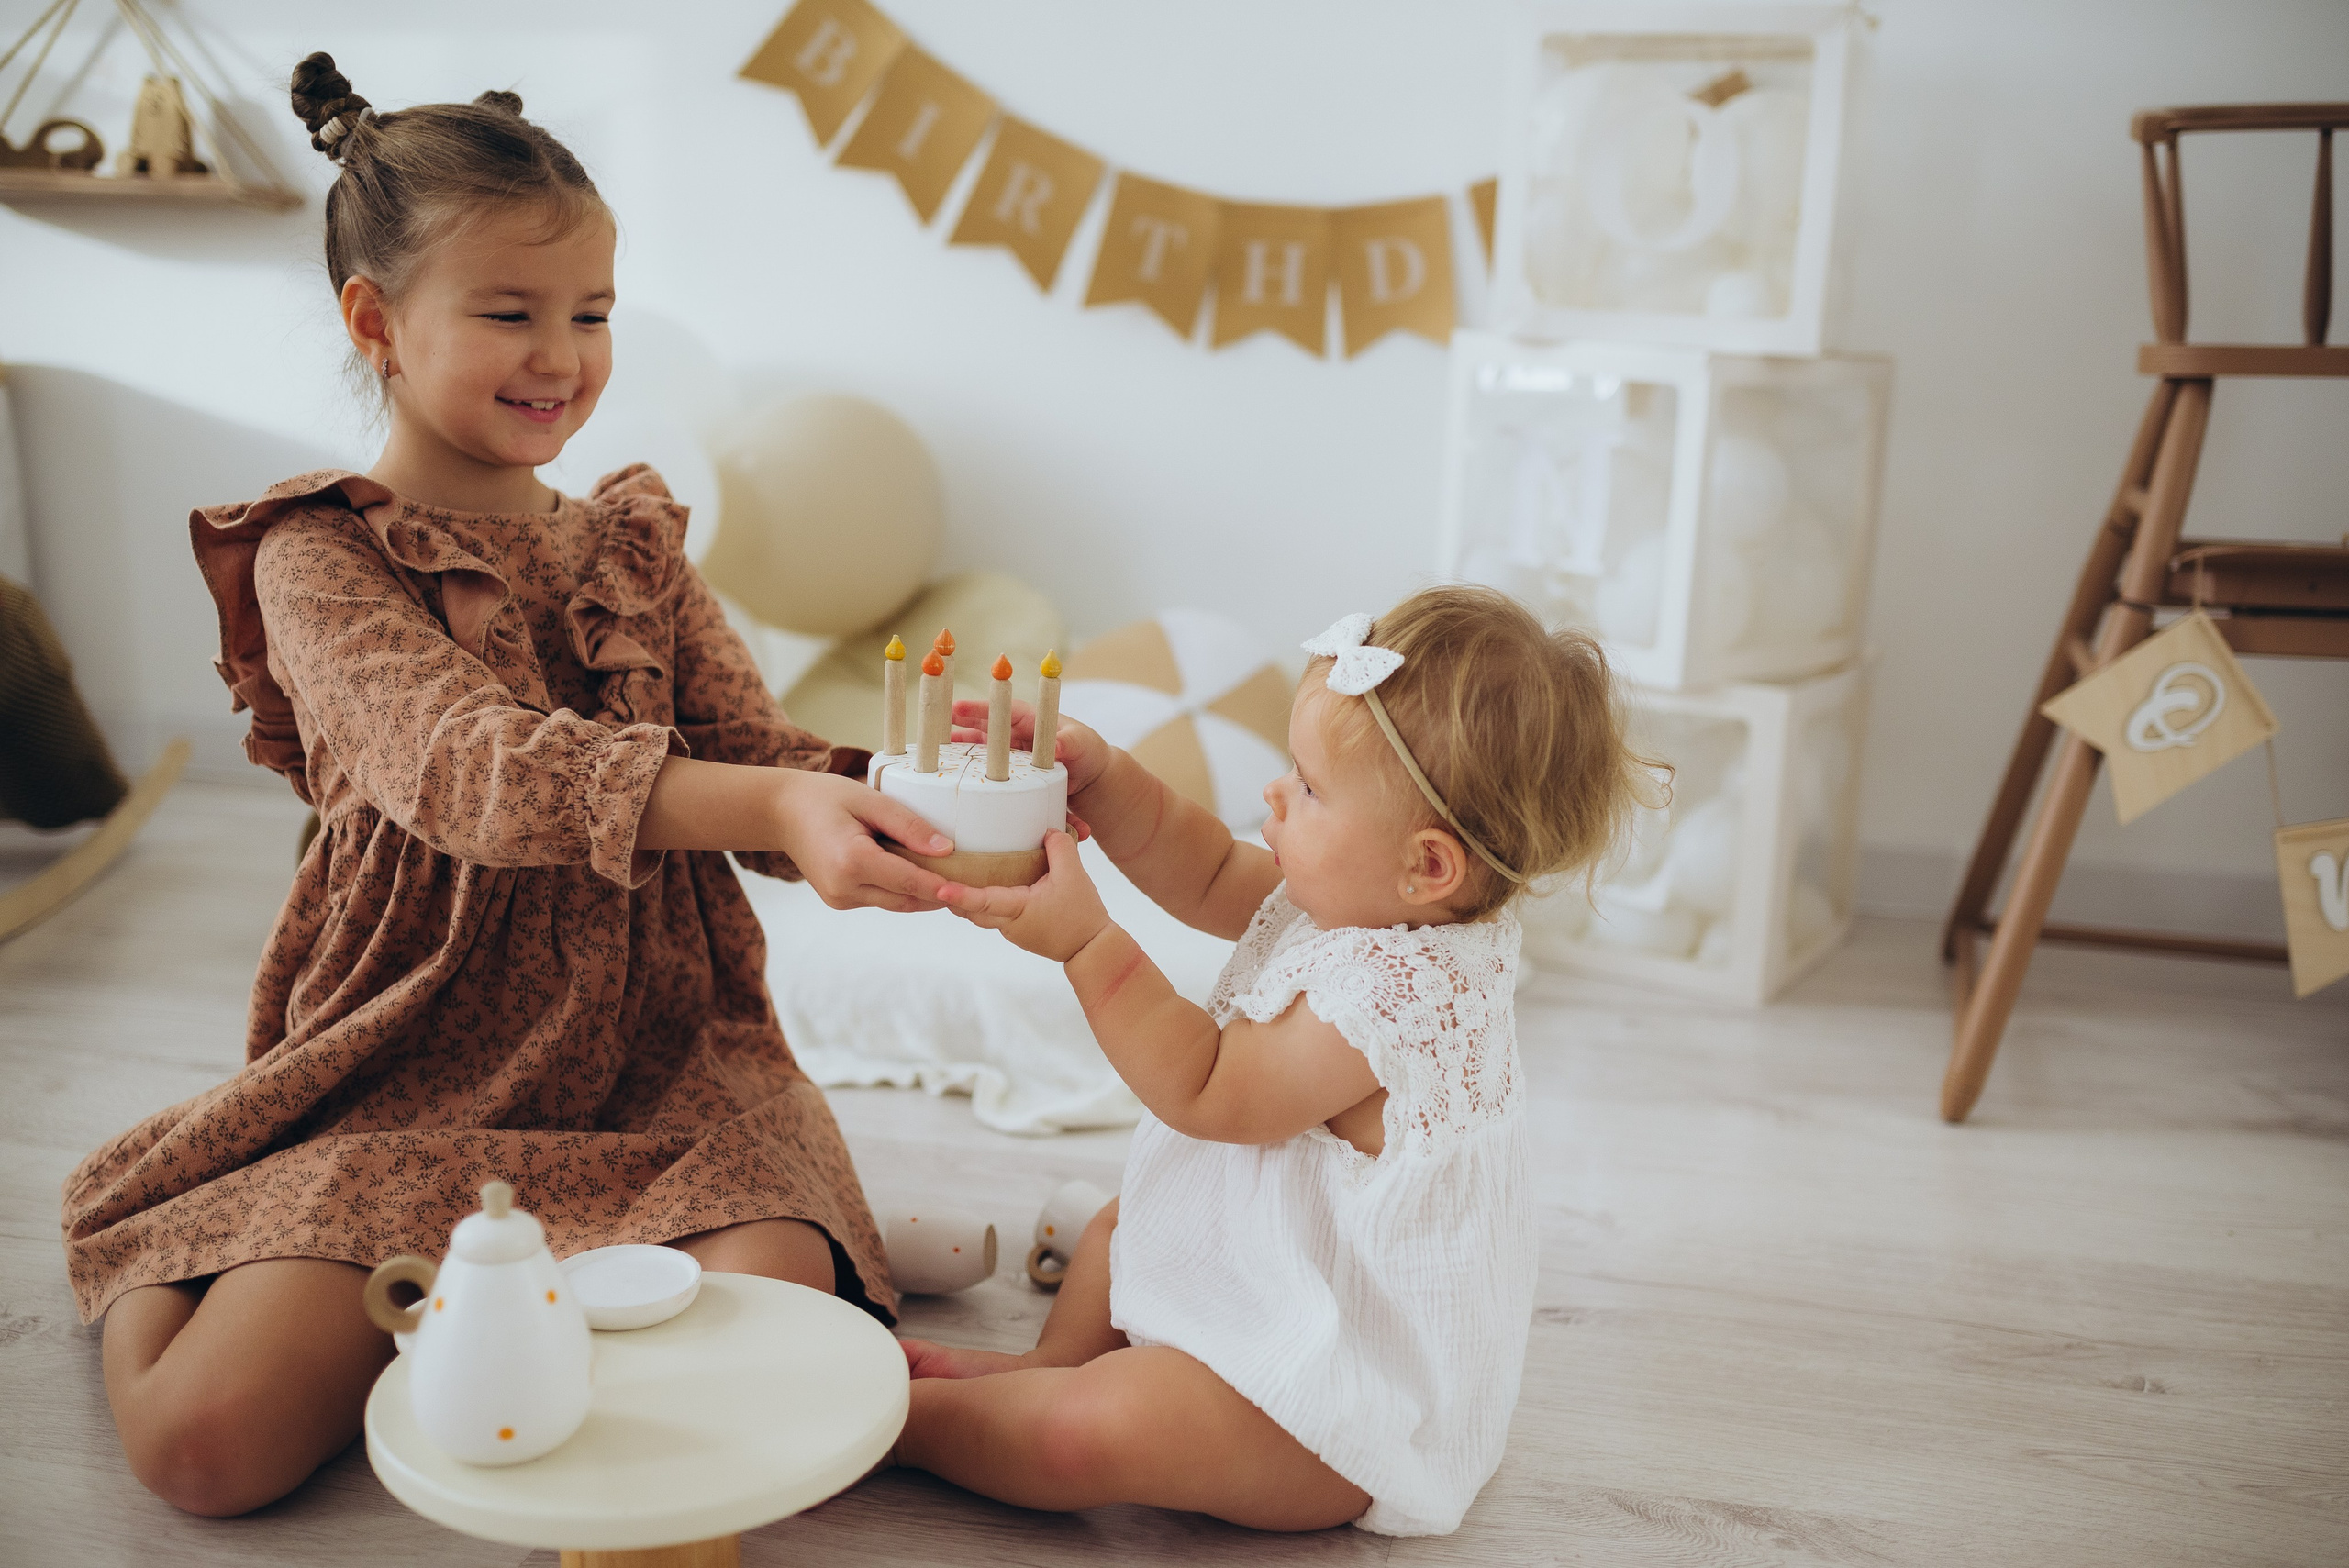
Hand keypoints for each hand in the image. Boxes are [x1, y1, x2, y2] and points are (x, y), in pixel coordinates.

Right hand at [772, 770, 952, 912]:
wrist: (782, 812)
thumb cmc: (824, 797)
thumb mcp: (870, 800)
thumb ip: (909, 825)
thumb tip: (946, 849)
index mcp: (851, 862)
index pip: (909, 881)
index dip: (941, 886)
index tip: (969, 888)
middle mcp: (843, 889)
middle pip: (906, 899)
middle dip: (938, 892)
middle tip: (970, 880)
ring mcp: (840, 899)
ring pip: (896, 903)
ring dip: (921, 892)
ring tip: (949, 874)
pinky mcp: (839, 901)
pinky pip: (881, 899)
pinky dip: (901, 888)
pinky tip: (915, 870)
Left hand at [939, 831, 1110, 961]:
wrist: (1091, 949)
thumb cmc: (1082, 916)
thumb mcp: (1075, 875)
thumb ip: (1060, 848)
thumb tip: (1048, 829)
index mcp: (1017, 910)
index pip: (982, 902)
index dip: (959, 894)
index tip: (939, 888)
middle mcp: (1006, 923)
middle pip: (968, 908)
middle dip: (949, 893)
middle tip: (929, 871)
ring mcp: (1009, 928)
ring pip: (977, 911)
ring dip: (961, 896)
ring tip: (945, 873)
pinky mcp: (1015, 928)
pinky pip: (989, 912)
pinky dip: (978, 899)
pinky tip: (978, 881)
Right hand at [950, 698, 1111, 794]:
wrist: (1094, 781)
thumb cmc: (1088, 752)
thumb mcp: (1083, 744)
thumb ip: (1072, 743)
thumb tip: (1061, 744)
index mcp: (1029, 721)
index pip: (1000, 712)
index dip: (977, 709)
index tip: (955, 707)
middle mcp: (1014, 738)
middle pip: (981, 732)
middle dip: (957, 730)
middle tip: (931, 732)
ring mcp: (1010, 760)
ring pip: (980, 756)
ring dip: (959, 758)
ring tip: (935, 761)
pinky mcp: (1011, 781)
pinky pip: (991, 781)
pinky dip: (975, 785)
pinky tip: (954, 792)